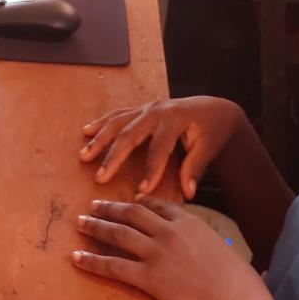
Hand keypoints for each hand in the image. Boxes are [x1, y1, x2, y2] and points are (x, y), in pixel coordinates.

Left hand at [72, 197, 267, 299]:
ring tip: (81, 223)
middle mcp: (170, 232)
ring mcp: (157, 253)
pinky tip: (76, 258)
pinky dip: (91, 261)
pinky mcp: (148, 277)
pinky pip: (113, 266)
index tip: (127, 202)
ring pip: (118, 234)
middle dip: (110, 209)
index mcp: (190, 223)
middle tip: (93, 206)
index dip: (138, 203)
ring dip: (96, 227)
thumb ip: (203, 244)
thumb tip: (198, 249)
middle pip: (132, 214)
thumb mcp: (221, 251)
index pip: (158, 206)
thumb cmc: (238, 284)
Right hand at [79, 96, 242, 197]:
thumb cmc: (212, 130)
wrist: (214, 108)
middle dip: (114, 157)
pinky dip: (101, 123)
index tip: (142, 191)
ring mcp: (147, 107)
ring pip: (118, 122)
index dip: (151, 169)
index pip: (159, 147)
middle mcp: (157, 110)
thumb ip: (195, 168)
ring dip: (100, 139)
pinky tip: (86, 132)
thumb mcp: (209, 148)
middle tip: (100, 177)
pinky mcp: (141, 109)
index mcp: (175, 118)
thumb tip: (188, 193)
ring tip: (84, 156)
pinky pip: (118, 115)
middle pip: (130, 133)